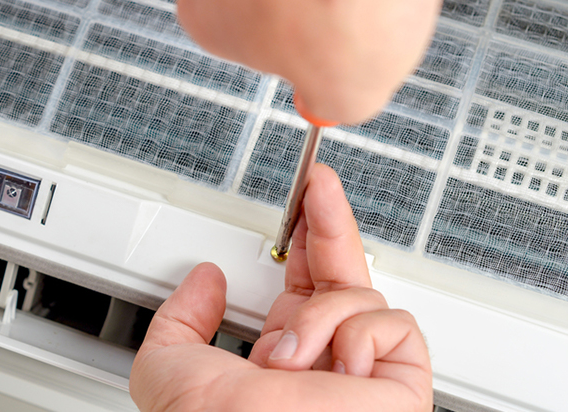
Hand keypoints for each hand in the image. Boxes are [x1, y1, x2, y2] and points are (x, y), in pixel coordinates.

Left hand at [130, 164, 430, 411]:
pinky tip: (335, 367)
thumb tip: (204, 279)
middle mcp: (321, 362)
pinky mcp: (400, 384)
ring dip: (318, 315)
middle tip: (316, 183)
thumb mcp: (167, 365)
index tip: (296, 203)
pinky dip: (359, 335)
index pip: (300, 285)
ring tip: (290, 358)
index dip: (300, 239)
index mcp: (277, 359)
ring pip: (360, 294)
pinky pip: (394, 324)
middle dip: (328, 221)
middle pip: (340, 272)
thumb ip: (180, 317)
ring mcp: (361, 372)